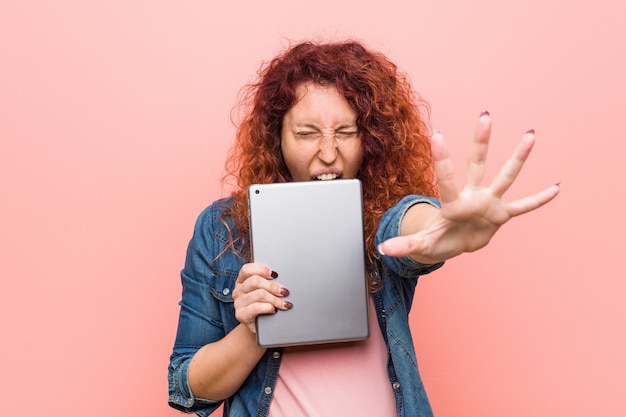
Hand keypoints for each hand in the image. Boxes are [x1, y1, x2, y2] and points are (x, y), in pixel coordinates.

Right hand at [232, 263, 292, 333]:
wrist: (260, 328)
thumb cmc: (264, 306)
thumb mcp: (265, 291)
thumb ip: (268, 282)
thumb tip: (283, 277)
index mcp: (242, 281)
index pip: (247, 269)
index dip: (261, 269)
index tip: (275, 274)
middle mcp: (238, 290)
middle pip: (255, 281)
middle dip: (273, 286)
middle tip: (284, 292)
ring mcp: (238, 303)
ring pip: (259, 294)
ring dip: (275, 299)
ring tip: (284, 304)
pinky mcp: (241, 315)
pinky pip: (257, 307)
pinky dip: (269, 308)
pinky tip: (274, 310)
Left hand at [378, 112, 559, 263]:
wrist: (456, 244)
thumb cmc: (438, 241)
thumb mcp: (422, 244)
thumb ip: (405, 245)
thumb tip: (381, 249)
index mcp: (453, 204)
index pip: (447, 178)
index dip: (442, 159)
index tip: (437, 134)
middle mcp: (472, 196)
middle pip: (477, 164)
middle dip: (481, 142)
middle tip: (485, 115)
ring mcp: (489, 203)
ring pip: (505, 177)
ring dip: (518, 158)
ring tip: (530, 134)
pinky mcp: (501, 215)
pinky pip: (523, 207)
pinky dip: (538, 200)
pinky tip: (556, 189)